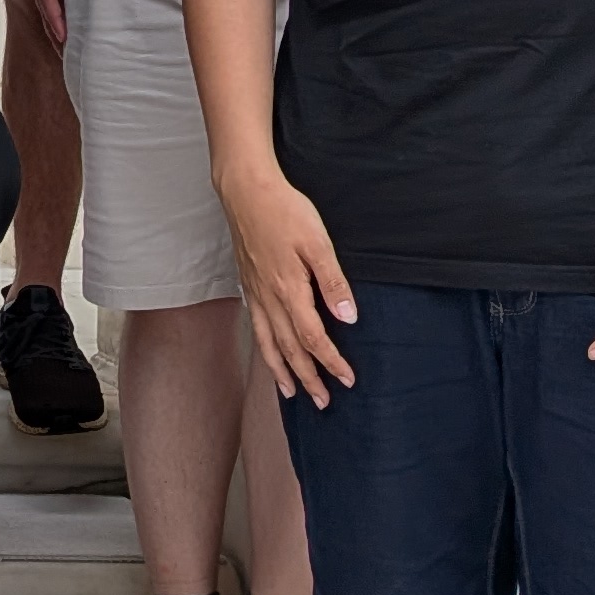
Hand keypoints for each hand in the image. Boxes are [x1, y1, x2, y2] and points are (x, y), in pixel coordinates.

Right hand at [220, 164, 356, 402]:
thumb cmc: (285, 212)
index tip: (348, 379)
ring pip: (268, 343)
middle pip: (289, 349)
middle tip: (323, 402)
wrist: (246, 192)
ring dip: (281, 371)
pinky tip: (270, 353)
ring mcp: (256, 293)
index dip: (331, 362)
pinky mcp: (248, 285)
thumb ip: (333, 282)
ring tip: (290, 392)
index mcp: (290, 290)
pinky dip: (265, 348)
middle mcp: (270, 298)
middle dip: (307, 378)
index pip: (313, 338)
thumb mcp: (318, 243)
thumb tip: (348, 318)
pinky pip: (257, 327)